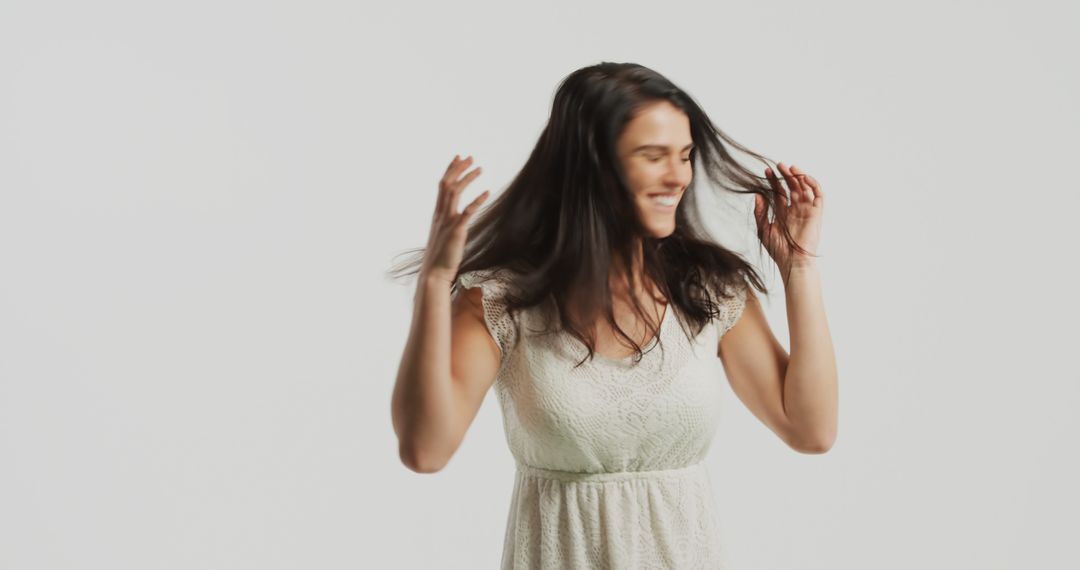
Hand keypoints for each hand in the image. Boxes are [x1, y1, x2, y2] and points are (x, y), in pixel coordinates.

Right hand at [420, 154, 490, 283]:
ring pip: (455, 193)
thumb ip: (448, 225)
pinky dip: (477, 200)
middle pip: (447, 184)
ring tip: (480, 168)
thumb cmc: (440, 258)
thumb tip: (456, 220)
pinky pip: (467, 212)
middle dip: (458, 168)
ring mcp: (447, 222)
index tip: (458, 157)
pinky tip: (487, 192)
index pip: (442, 186)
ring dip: (467, 179)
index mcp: (437, 214)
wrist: (434, 274)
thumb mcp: (443, 236)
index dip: (450, 170)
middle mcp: (441, 215)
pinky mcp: (456, 231)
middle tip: (470, 157)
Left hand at [753, 162, 823, 273]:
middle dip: (786, 175)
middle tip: (778, 165)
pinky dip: (813, 183)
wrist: (792, 261)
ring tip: (788, 167)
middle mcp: (796, 210)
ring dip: (798, 176)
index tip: (766, 171)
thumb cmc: (778, 249)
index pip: (780, 192)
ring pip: (804, 187)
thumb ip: (760, 212)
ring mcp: (807, 210)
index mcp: (783, 213)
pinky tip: (803, 176)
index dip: (774, 181)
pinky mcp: (816, 212)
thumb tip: (757, 195)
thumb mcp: (763, 229)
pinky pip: (818, 194)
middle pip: (792, 187)